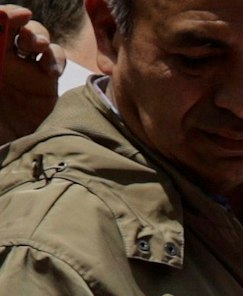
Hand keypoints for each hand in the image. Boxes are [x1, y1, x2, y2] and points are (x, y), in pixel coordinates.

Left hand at [0, 7, 63, 145]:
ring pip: (35, 38)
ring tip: (36, 46)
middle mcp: (2, 58)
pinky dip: (56, 58)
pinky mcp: (46, 84)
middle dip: (17, 20)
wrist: (10, 153)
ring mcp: (25, 70)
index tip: (4, 15)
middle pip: (12, 25)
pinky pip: (55, 60)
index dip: (1, 15)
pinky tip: (51, 69)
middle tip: (22, 29)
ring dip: (37, 35)